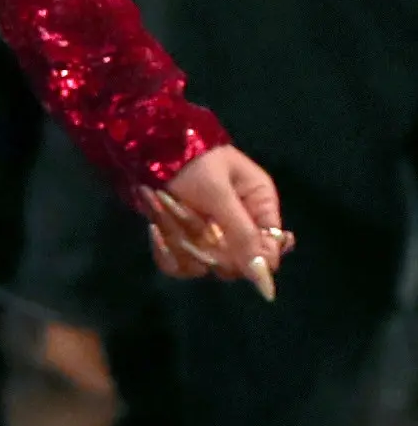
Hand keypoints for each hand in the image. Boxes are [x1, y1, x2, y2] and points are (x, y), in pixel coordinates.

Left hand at [146, 146, 290, 294]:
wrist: (154, 150)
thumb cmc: (195, 163)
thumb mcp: (220, 194)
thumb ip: (242, 232)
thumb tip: (265, 275)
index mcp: (259, 205)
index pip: (271, 246)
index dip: (258, 261)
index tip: (233, 258)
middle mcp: (238, 226)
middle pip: (235, 264)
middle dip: (210, 249)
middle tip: (191, 220)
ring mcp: (210, 237)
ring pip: (203, 265)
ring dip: (182, 243)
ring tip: (168, 211)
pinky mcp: (184, 242)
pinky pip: (178, 265)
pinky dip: (165, 251)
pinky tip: (155, 229)